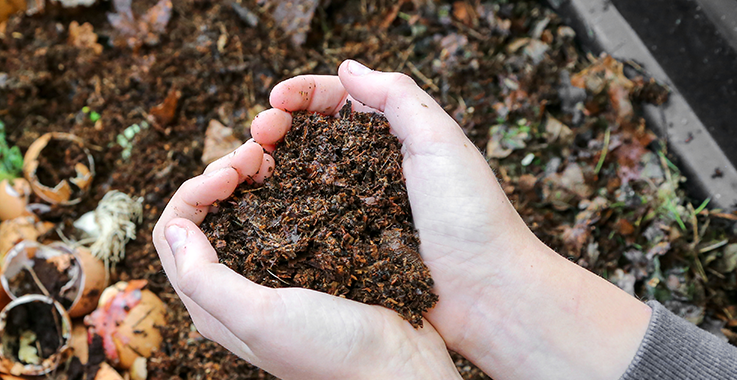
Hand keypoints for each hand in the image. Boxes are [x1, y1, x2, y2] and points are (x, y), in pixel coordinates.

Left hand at [151, 102, 458, 377]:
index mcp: (211, 304)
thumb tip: (176, 227)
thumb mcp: (259, 318)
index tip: (231, 172)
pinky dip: (283, 186)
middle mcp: (235, 286)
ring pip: (242, 209)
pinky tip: (301, 171)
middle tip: (257, 153)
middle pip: (205, 215)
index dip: (193, 192)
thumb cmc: (329, 352)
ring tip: (275, 154)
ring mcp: (273, 272)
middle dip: (221, 174)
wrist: (401, 369)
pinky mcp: (309, 261)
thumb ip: (205, 279)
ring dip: (250, 175)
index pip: (173, 234)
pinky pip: (283, 213)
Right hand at [252, 61, 650, 379]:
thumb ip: (398, 97)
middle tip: (257, 134)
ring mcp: (355, 210)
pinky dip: (277, 208)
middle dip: (277, 126)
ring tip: (249, 166)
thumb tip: (348, 67)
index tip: (275, 100)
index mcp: (395, 138)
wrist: (487, 295)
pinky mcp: (346, 248)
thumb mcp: (441, 141)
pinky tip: (258, 205)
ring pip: (300, 176)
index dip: (302, 95)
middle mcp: (370, 170)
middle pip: (310, 137)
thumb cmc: (472, 217)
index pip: (338, 102)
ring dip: (270, 165)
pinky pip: (304, 222)